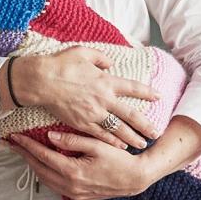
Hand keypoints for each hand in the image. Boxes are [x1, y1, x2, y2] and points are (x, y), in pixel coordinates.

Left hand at [9, 131, 149, 199]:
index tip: (15, 136)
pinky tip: (42, 163)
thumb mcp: (97, 144)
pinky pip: (55, 185)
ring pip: (45, 179)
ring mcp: (75, 194)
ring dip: (33, 165)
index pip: (43, 156)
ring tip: (24, 151)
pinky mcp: (80, 197)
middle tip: (12, 143)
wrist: (136, 178)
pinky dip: (45, 173)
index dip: (27, 145)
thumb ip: (72, 140)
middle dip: (24, 155)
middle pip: (39, 169)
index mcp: (74, 172)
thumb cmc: (119, 159)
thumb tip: (50, 135)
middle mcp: (71, 186)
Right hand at [11, 47, 160, 150]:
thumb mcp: (82, 52)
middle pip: (130, 115)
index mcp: (105, 81)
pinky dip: (112, 141)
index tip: (158, 96)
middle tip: (157, 133)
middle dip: (145, 125)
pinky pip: (101, 135)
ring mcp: (93, 113)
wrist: (42, 81)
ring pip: (118, 129)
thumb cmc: (61, 64)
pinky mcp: (81, 123)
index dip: (147, 92)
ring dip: (132, 137)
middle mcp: (103, 99)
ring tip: (142, 144)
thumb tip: (110, 63)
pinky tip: (120, 146)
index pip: (132, 88)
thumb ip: (100, 57)